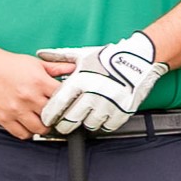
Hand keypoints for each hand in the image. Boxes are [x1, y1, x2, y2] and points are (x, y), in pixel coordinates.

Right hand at [0, 47, 70, 138]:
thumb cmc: (7, 64)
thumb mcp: (34, 63)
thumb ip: (55, 68)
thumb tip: (74, 68)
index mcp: (39, 82)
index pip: (64, 99)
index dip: (69, 103)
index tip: (68, 105)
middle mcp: (29, 97)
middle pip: (53, 117)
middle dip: (56, 117)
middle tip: (55, 115)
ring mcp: (16, 109)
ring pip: (39, 129)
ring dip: (43, 127)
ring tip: (41, 120)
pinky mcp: (4, 118)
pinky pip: (21, 134)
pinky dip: (27, 133)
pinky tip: (28, 124)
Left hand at [37, 32, 167, 134]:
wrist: (138, 59)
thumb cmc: (109, 57)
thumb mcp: (83, 55)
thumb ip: (60, 57)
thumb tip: (41, 54)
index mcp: (81, 80)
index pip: (58, 104)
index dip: (49, 115)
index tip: (48, 118)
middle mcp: (93, 94)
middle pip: (70, 120)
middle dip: (64, 124)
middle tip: (64, 123)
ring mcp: (109, 105)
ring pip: (88, 125)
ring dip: (85, 122)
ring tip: (86, 114)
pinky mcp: (122, 112)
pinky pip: (106, 127)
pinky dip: (102, 123)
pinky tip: (101, 115)